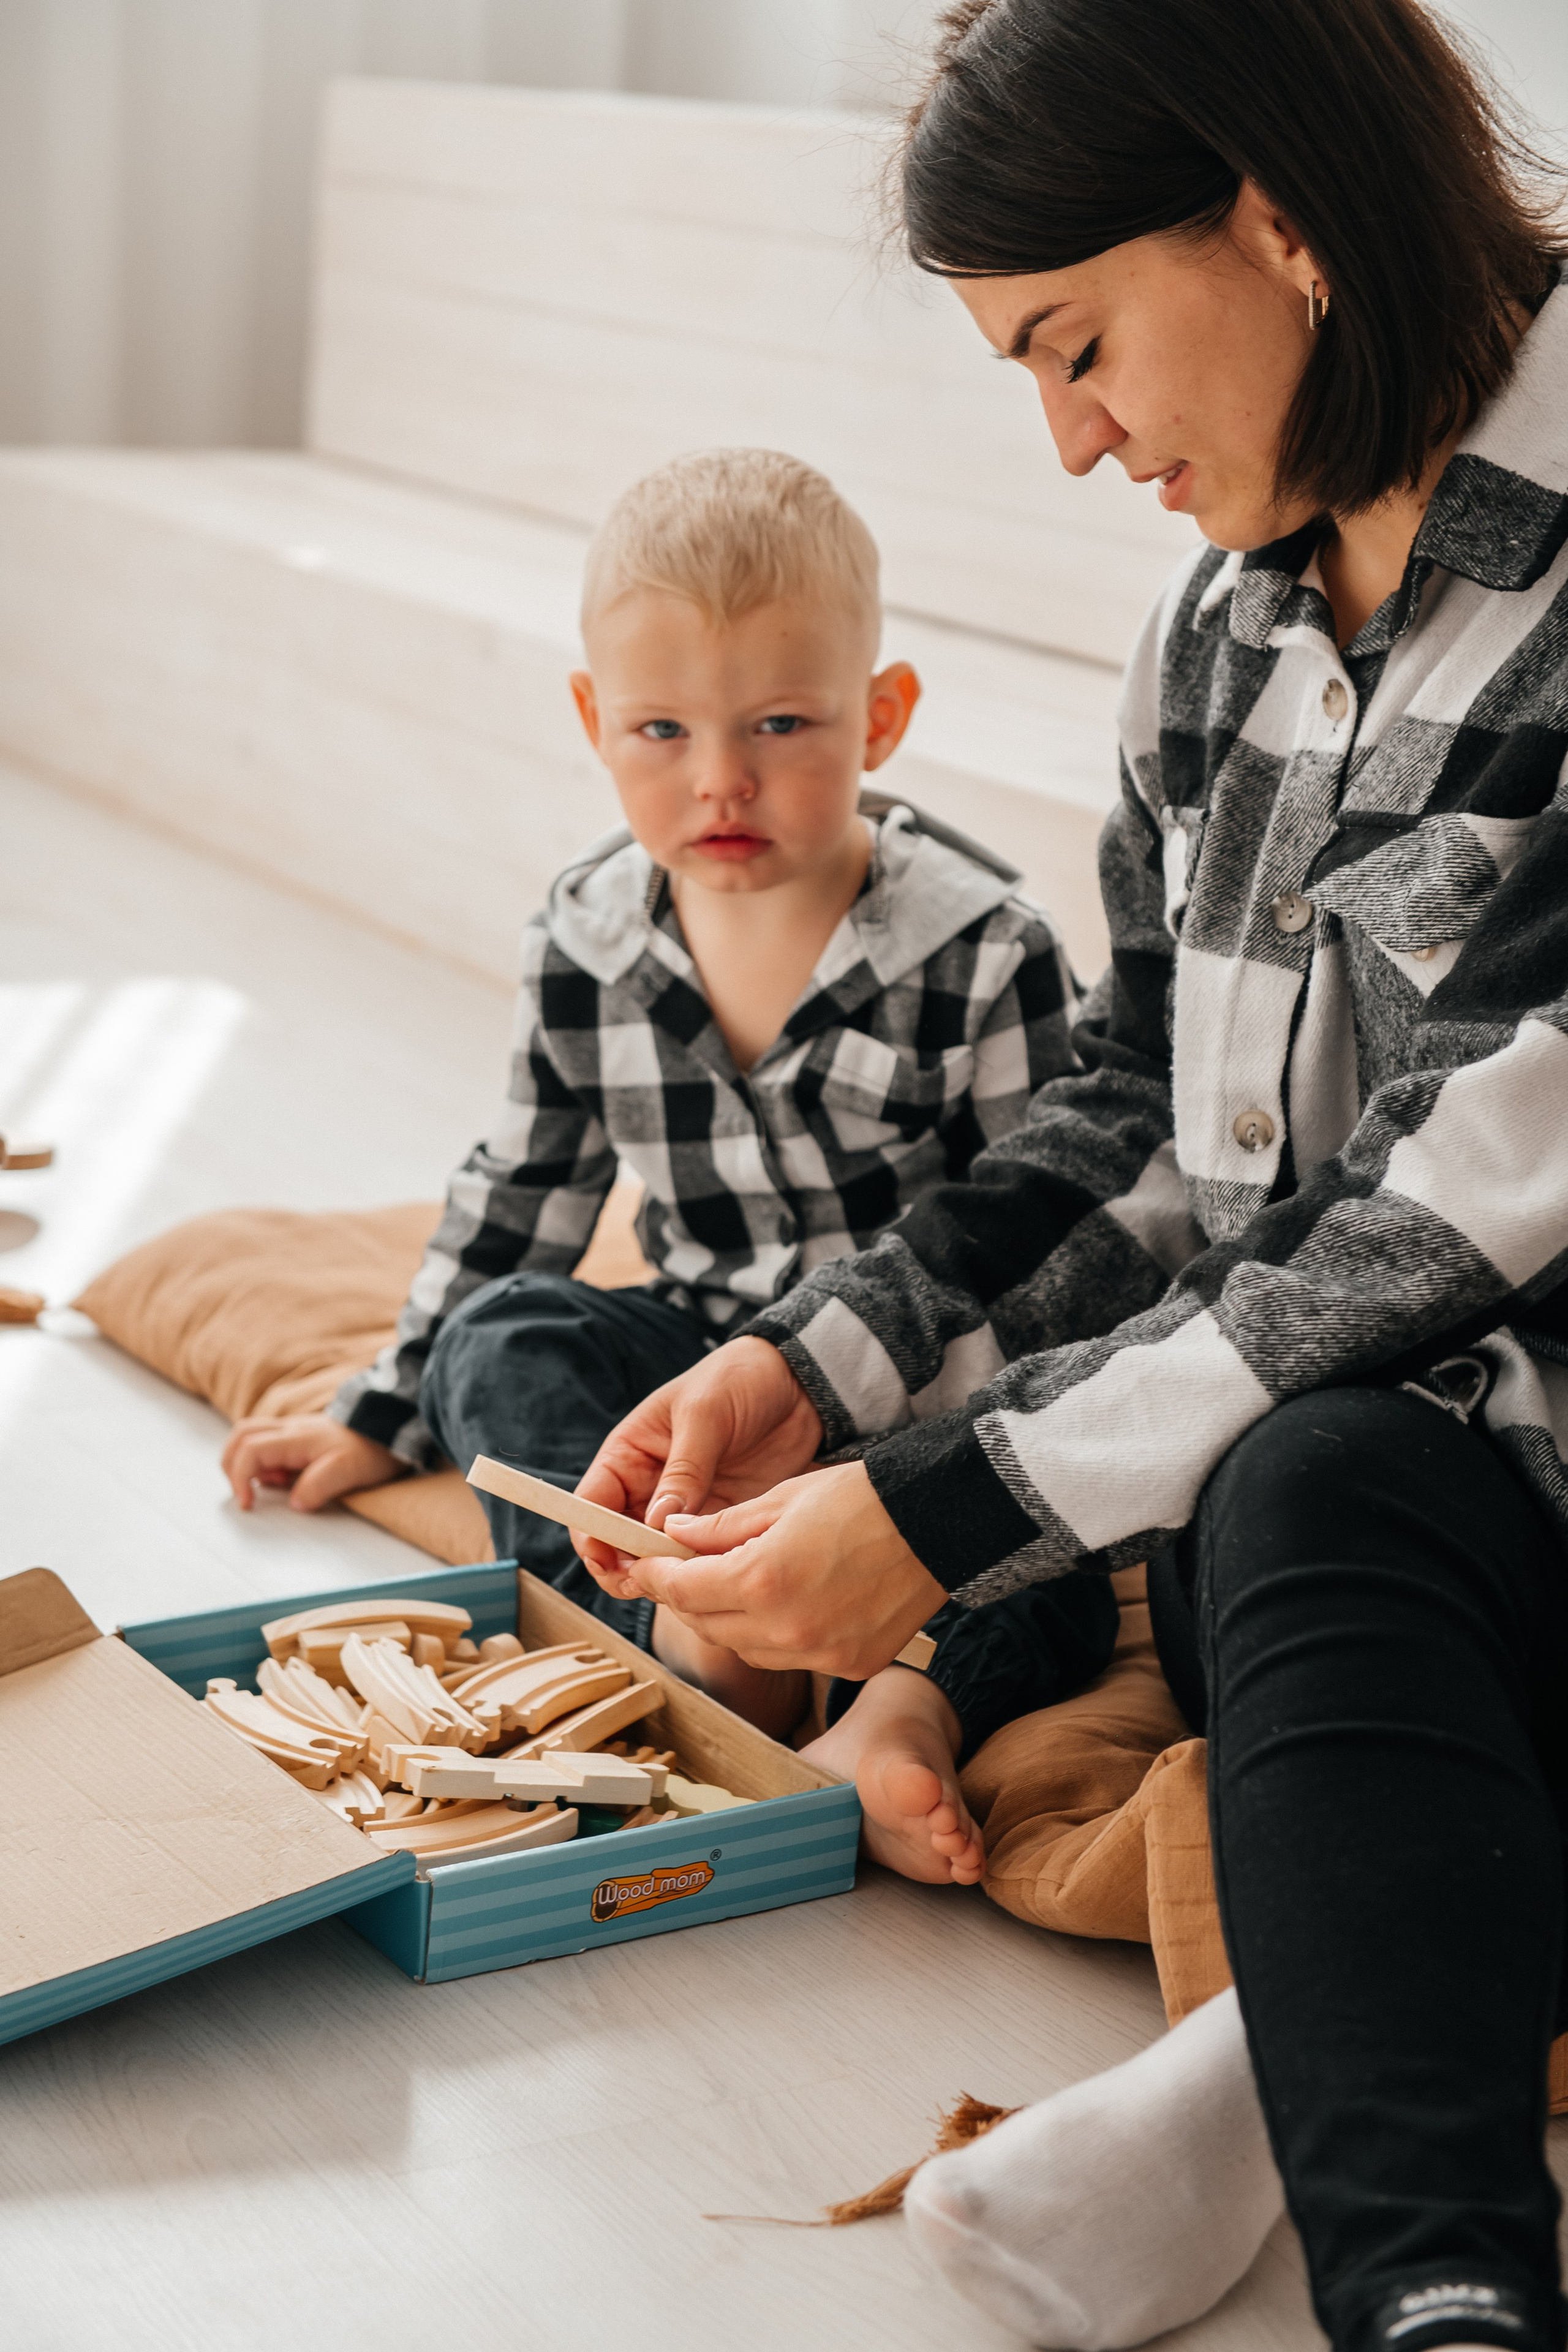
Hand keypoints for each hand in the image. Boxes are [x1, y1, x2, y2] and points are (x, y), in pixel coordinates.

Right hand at [221, 1414, 405, 1511]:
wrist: (389, 1432)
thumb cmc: (370, 1450)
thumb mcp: (348, 1471)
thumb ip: (319, 1486)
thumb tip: (295, 1503)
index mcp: (295, 1438)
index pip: (250, 1450)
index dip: (240, 1477)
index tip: (248, 1503)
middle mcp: (289, 1430)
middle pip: (240, 1435)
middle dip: (232, 1465)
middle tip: (246, 1493)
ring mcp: (292, 1431)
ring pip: (250, 1436)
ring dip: (245, 1462)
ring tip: (268, 1486)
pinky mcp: (299, 1438)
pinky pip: (266, 1443)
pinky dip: (262, 1462)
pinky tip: (283, 1479)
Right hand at [574, 1335, 822, 1595]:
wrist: (797, 1383)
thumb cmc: (738, 1379)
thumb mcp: (705, 1415)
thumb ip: (684, 1469)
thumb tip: (658, 1523)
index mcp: (629, 1454)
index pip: (592, 1504)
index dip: (593, 1537)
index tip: (610, 1562)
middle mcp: (649, 1487)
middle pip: (619, 1542)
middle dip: (629, 1567)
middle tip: (653, 1582)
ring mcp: (685, 1508)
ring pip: (659, 1556)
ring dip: (668, 1574)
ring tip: (689, 1581)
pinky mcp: (719, 1521)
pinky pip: (700, 1555)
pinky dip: (703, 1570)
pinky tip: (717, 1575)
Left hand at [619, 1459, 947, 1678]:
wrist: (939, 1522)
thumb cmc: (862, 1499)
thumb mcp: (781, 1499)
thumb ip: (720, 1527)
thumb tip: (675, 1537)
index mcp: (762, 1580)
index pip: (682, 1590)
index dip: (656, 1577)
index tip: (644, 1565)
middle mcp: (786, 1628)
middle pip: (707, 1626)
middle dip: (687, 1598)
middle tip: (680, 1573)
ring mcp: (820, 1653)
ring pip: (745, 1649)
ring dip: (729, 1620)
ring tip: (733, 1584)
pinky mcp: (848, 1665)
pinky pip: (791, 1658)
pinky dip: (776, 1636)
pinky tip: (784, 1604)